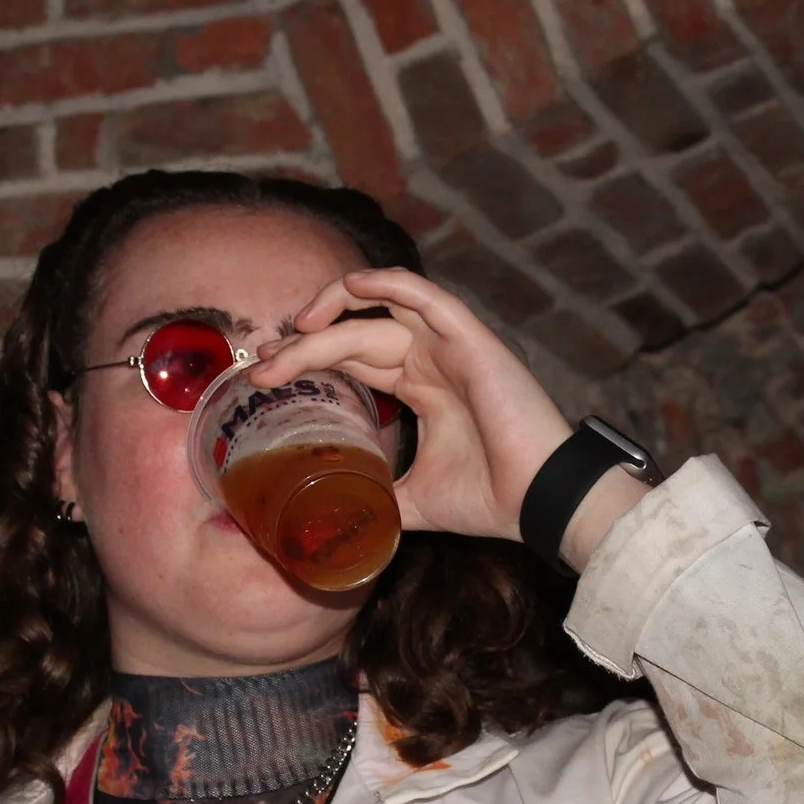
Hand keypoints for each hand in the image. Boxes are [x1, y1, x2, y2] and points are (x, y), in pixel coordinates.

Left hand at [247, 268, 574, 543]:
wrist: (538, 504)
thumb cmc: (488, 500)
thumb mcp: (410, 501)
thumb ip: (375, 496)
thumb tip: (333, 519)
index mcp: (421, 388)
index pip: (353, 358)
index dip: (309, 359)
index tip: (266, 376)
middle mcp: (433, 360)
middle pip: (355, 334)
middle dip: (305, 345)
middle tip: (265, 364)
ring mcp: (451, 346)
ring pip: (380, 311)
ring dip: (333, 309)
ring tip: (295, 328)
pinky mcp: (471, 339)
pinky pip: (426, 295)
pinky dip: (389, 283)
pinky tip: (352, 287)